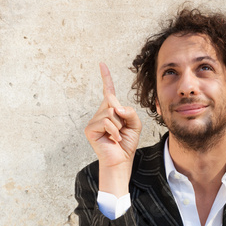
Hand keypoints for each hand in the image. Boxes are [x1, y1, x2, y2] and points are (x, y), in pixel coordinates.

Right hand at [84, 63, 141, 195]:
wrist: (121, 161)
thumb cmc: (126, 144)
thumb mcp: (135, 125)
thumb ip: (130, 112)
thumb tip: (116, 107)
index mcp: (110, 110)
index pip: (108, 91)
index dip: (106, 77)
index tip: (102, 64)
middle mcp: (100, 113)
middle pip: (113, 103)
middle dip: (123, 116)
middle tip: (122, 131)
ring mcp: (94, 121)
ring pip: (111, 112)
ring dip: (119, 126)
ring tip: (116, 136)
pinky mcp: (90, 129)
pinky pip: (106, 121)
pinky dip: (114, 131)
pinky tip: (113, 140)